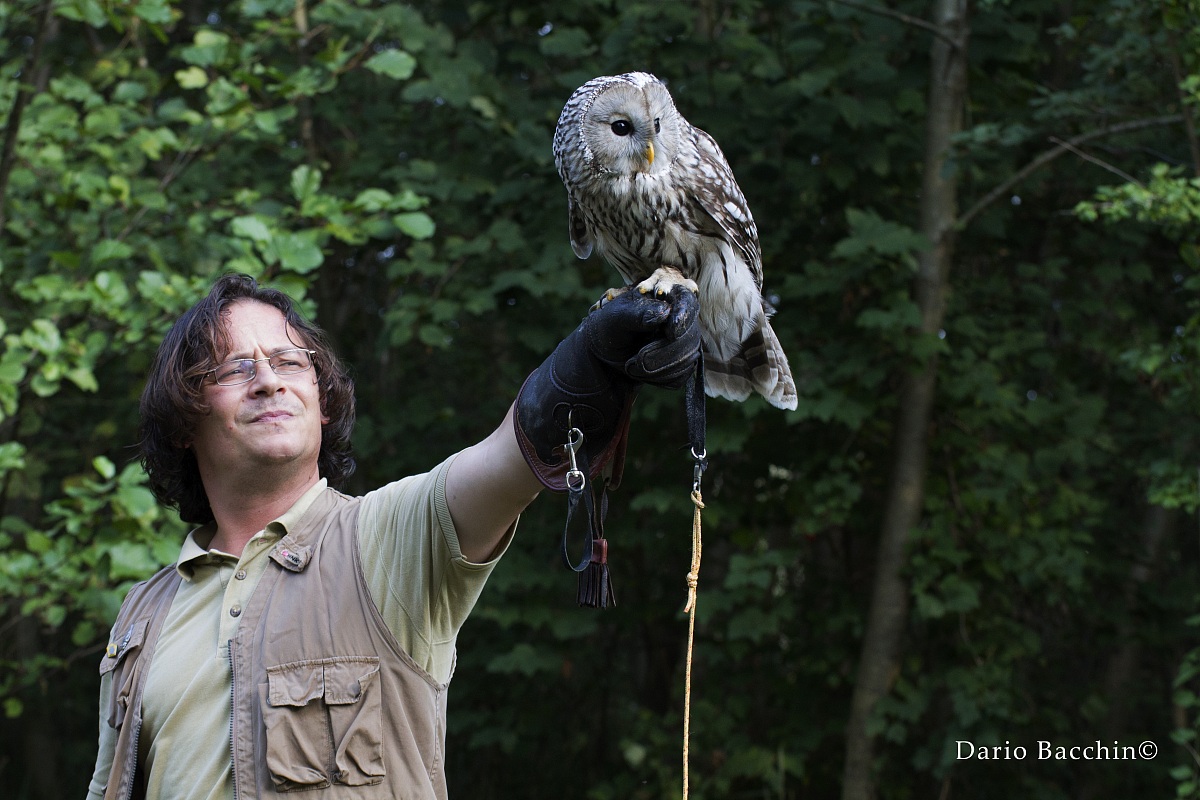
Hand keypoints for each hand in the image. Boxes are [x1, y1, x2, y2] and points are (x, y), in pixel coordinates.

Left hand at [583, 284, 700, 388]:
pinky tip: (641, 371)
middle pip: (689, 338)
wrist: (605, 352)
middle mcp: (681, 320)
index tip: (670, 333)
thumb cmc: (611, 327)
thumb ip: (639, 314)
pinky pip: (679, 377)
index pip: (688, 303)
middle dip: (661, 354)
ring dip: (655, 369)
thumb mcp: (618, 317)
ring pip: (685, 361)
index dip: (683, 317)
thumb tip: (664, 313)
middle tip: (635, 360)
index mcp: (667, 299)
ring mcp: (684, 343)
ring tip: (631, 364)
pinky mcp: (681, 364)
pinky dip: (658, 378)